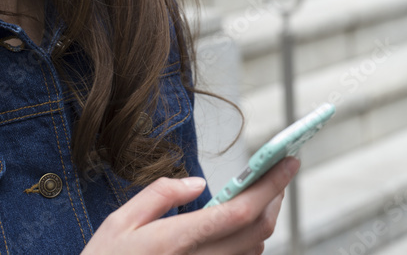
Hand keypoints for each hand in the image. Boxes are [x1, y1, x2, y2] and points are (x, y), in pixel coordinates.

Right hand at [79, 156, 299, 254]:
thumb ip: (159, 195)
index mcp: (177, 240)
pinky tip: (239, 226)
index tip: (288, 161)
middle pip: (258, 230)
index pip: (240, 210)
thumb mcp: (118, 223)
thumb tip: (197, 184)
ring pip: (254, 249)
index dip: (271, 184)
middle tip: (277, 172)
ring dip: (263, 219)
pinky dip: (249, 242)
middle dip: (275, 197)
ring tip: (259, 194)